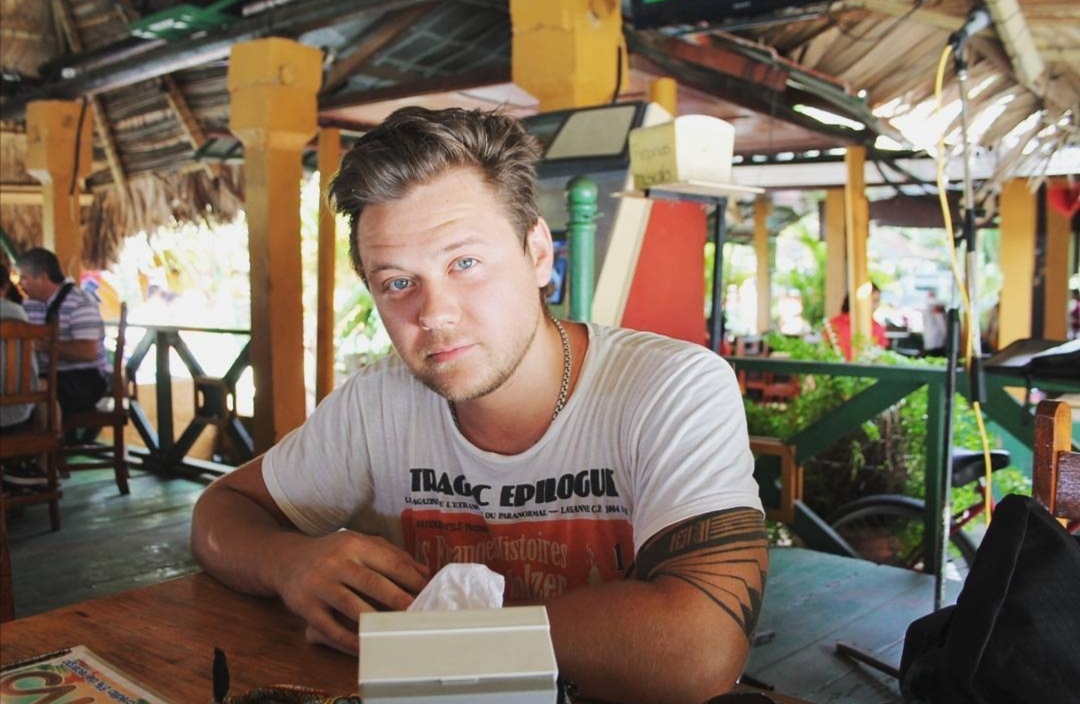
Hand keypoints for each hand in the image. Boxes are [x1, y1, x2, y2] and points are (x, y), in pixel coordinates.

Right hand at [275, 531, 429, 652]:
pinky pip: (329, 627)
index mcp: (354, 544)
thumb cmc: (332, 553)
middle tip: (416, 612)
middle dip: (396, 598)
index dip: (410, 577)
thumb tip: (424, 571)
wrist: (286, 560)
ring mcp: (319, 585)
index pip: (387, 561)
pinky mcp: (305, 606)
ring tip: (394, 630)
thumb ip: (391, 553)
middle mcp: (336, 562)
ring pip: (350, 605)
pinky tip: (364, 645)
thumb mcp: (359, 543)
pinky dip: (348, 639)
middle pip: (371, 582)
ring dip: (375, 620)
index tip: (427, 592)